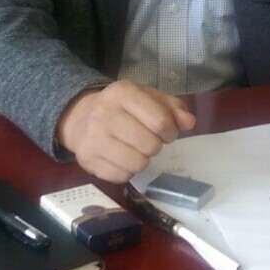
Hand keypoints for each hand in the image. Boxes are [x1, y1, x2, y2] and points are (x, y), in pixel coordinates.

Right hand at [56, 79, 195, 182]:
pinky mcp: (88, 160)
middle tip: (147, 139)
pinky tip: (120, 157)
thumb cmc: (121, 107)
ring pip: (138, 163)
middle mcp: (105, 114)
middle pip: (151, 144)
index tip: (166, 131)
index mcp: (122, 92)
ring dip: (142, 159)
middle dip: (155, 144)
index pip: (160, 120)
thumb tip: (190, 123)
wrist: (80, 118)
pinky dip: (127, 170)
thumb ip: (172, 107)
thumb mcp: (146, 97)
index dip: (171, 130)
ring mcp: (94, 138)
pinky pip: (123, 176)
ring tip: (134, 148)